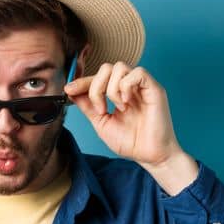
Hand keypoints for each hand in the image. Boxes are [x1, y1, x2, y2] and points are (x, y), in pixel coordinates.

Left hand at [64, 61, 185, 166]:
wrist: (149, 157)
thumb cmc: (131, 143)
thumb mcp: (102, 123)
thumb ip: (88, 106)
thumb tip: (71, 91)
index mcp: (119, 93)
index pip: (98, 77)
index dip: (82, 82)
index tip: (68, 90)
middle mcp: (131, 87)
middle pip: (107, 67)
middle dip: (96, 86)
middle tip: (100, 109)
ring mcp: (143, 87)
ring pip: (120, 66)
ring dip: (111, 88)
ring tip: (117, 107)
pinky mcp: (155, 89)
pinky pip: (138, 73)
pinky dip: (126, 86)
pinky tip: (126, 102)